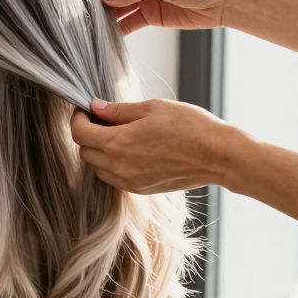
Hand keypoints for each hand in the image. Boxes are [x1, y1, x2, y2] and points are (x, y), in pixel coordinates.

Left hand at [70, 98, 235, 193]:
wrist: (220, 156)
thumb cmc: (190, 126)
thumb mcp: (151, 108)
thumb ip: (118, 110)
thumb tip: (94, 107)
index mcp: (118, 143)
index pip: (79, 134)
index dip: (78, 119)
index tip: (84, 110)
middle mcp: (119, 166)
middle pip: (85, 152)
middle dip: (88, 135)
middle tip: (101, 120)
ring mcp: (130, 181)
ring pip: (97, 168)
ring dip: (99, 152)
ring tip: (117, 135)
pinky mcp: (142, 190)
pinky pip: (114, 179)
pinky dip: (113, 166)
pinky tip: (129, 151)